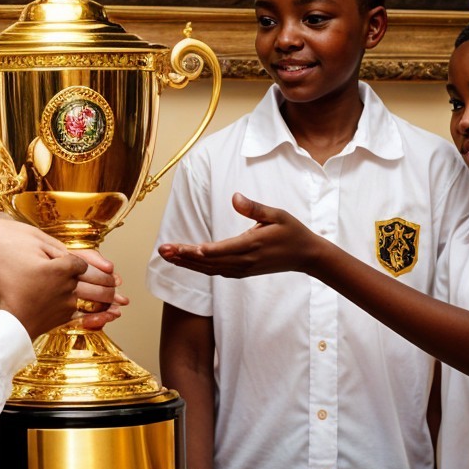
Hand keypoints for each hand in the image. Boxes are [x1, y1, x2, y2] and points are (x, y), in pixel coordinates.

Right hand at [0, 219, 126, 331]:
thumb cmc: (9, 241)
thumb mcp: (43, 240)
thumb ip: (75, 254)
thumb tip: (106, 266)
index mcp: (58, 269)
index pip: (92, 272)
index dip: (104, 273)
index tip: (112, 274)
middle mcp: (57, 290)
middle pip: (95, 292)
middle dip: (110, 292)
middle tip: (121, 293)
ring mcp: (50, 305)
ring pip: (87, 307)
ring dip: (105, 307)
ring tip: (118, 306)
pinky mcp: (42, 316)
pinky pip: (72, 319)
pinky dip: (88, 317)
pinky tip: (97, 316)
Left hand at [156, 193, 318, 278]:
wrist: (306, 256)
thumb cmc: (291, 231)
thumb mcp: (277, 214)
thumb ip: (254, 208)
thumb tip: (235, 197)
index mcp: (253, 244)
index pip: (224, 249)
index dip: (205, 251)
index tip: (187, 249)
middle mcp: (245, 260)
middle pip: (210, 261)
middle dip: (185, 256)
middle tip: (163, 251)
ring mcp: (243, 269)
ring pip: (210, 269)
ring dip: (187, 263)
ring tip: (166, 256)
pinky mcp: (242, 272)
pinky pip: (217, 271)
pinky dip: (199, 268)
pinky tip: (185, 262)